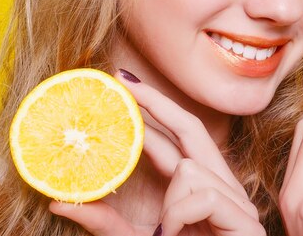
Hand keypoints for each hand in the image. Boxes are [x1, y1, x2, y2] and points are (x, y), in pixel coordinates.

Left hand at [50, 70, 264, 235]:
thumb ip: (103, 222)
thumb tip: (57, 202)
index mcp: (197, 189)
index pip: (175, 139)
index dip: (151, 110)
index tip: (124, 86)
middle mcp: (220, 188)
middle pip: (192, 129)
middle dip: (159, 102)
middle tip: (125, 82)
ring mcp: (237, 203)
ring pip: (190, 167)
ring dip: (169, 202)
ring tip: (165, 232)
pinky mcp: (245, 220)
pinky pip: (202, 194)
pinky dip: (180, 215)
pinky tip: (173, 233)